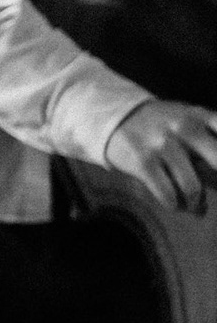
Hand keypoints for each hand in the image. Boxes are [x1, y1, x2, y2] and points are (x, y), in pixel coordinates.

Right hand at [104, 99, 216, 213]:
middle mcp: (184, 127)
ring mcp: (162, 145)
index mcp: (199, 116)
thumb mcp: (188, 118)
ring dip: (195, 203)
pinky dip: (174, 204)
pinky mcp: (143, 162)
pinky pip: (167, 193)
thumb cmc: (162, 125)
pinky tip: (173, 204)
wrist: (116, 119)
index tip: (216, 172)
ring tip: (194, 206)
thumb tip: (216, 179)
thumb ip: (210, 135)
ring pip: (191, 187)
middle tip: (211, 194)